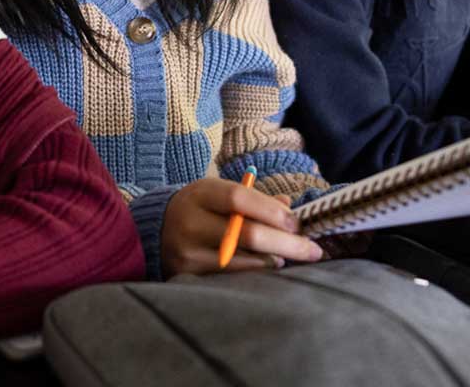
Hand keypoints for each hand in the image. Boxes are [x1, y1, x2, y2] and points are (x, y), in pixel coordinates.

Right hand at [162, 178, 322, 275]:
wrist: (155, 230)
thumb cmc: (201, 208)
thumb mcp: (221, 193)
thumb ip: (256, 199)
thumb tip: (290, 209)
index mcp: (201, 194)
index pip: (239, 199)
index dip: (272, 211)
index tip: (298, 223)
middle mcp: (191, 222)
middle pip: (247, 234)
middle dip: (287, 244)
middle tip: (313, 250)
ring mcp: (188, 251)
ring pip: (243, 260)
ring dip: (274, 260)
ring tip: (289, 257)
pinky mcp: (188, 275)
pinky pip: (232, 277)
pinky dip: (256, 271)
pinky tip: (268, 265)